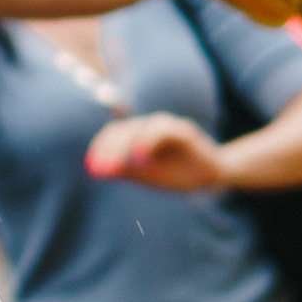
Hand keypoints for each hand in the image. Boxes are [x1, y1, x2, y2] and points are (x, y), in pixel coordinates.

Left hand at [85, 114, 227, 189]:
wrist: (210, 176)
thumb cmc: (175, 174)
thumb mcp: (146, 175)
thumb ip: (123, 170)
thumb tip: (96, 169)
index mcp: (138, 134)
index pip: (114, 133)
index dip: (101, 146)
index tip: (91, 164)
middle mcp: (151, 125)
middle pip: (125, 129)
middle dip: (111, 148)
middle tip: (101, 165)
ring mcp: (168, 125)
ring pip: (143, 127)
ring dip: (127, 144)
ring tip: (118, 163)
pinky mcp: (184, 130)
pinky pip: (164, 132)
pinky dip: (148, 142)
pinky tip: (139, 159)